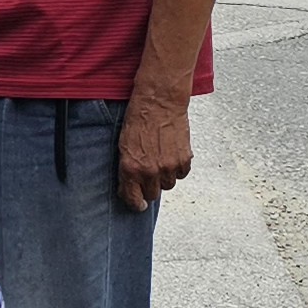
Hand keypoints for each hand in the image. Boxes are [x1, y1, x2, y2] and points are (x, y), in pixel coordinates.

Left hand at [116, 93, 193, 212]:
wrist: (159, 102)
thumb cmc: (138, 119)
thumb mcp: (123, 145)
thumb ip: (128, 168)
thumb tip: (133, 186)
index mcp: (131, 168)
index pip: (134, 199)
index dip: (135, 204)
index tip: (138, 205)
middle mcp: (149, 171)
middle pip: (152, 195)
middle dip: (149, 187)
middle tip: (148, 174)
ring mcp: (168, 167)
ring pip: (168, 185)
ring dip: (164, 177)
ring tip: (160, 159)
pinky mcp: (184, 160)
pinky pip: (182, 175)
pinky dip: (178, 169)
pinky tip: (172, 155)